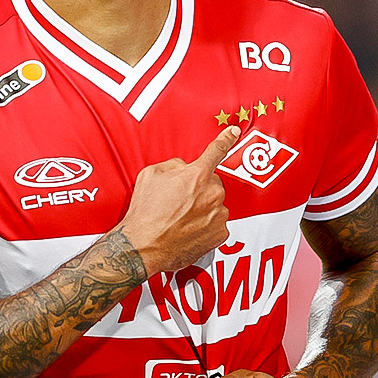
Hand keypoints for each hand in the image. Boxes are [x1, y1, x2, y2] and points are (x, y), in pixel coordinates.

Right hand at [115, 126, 238, 276]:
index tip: (234, 132)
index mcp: (197, 175)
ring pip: (216, 205)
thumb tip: (184, 168)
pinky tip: (188, 230)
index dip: (226, 139)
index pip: (216, 151)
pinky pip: (217, 224)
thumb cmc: (145, 213)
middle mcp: (212, 194)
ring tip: (181, 219)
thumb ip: (173, 165)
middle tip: (179, 201)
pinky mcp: (220, 234)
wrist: (143, 246)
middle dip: (200, 189)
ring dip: (203, 208)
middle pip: (213, 184)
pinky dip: (206, 226)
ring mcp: (218, 215)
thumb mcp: (150, 175)